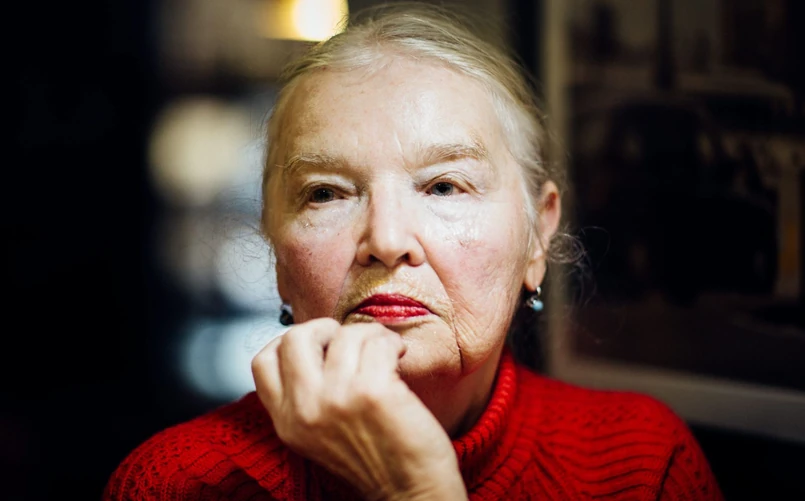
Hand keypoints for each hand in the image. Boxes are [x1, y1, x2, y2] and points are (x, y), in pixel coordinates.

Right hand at [251, 318, 466, 500]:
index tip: (317, 344)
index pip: (262, 362)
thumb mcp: (318, 434)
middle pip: (294, 338)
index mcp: (287, 422)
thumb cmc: (374, 461)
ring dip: (370, 334)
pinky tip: (399, 357)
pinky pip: (377, 342)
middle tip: (349, 340)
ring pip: (344, 335)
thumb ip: (306, 397)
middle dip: (324, 328)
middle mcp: (305, 410)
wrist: (411, 492)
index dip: (287, 341)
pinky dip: (392, 342)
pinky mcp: (372, 392)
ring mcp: (337, 399)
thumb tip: (317, 344)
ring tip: (384, 350)